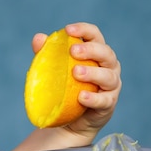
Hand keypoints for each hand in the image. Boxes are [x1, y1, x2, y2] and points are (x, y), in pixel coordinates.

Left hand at [32, 22, 121, 139]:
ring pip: (108, 76)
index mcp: (96, 53)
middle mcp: (109, 66)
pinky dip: (93, 98)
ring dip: (93, 73)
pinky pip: (104, 100)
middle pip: (106, 53)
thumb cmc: (65, 89)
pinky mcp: (109, 103)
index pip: (95, 35)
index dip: (84, 30)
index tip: (68, 30)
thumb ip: (47, 54)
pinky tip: (81, 97)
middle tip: (73, 51)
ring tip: (76, 73)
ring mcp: (111, 85)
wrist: (70, 120)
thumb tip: (38, 38)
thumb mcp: (54, 70)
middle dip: (90, 50)